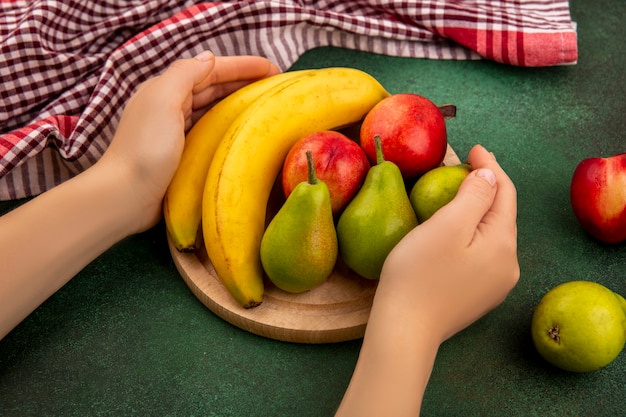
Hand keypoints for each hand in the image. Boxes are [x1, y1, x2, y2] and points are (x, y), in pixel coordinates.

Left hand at [100, 51, 279, 232]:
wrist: (125, 196)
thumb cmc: (145, 148)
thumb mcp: (163, 101)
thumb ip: (184, 74)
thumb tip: (208, 57)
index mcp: (165, 89)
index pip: (209, 70)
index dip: (241, 66)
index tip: (273, 68)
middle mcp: (170, 106)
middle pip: (213, 87)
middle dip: (243, 82)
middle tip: (276, 85)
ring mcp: (176, 131)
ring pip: (213, 108)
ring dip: (238, 102)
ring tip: (266, 104)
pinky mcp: (181, 154)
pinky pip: (211, 131)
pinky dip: (228, 125)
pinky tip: (243, 130)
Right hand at [335, 144, 518, 416]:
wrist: (404, 331)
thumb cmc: (419, 273)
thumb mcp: (447, 225)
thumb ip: (475, 195)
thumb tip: (490, 175)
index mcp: (504, 245)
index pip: (505, 194)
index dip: (491, 166)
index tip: (474, 147)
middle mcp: (508, 266)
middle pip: (502, 215)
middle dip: (486, 187)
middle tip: (464, 166)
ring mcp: (494, 286)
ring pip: (491, 235)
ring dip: (478, 210)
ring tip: (457, 192)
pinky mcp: (477, 297)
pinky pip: (481, 253)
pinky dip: (471, 233)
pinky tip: (454, 230)